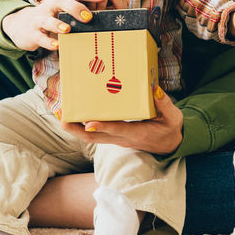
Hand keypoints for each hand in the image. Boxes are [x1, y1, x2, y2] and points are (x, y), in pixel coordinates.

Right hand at [0, 0, 95, 51]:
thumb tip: (101, 19)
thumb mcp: (58, 13)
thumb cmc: (46, 19)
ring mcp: (38, 21)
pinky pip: (41, 38)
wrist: (19, 25)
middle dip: (74, 8)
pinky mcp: (32, 34)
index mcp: (57, 2)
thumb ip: (75, 15)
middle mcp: (48, 9)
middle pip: (61, 3)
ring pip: (48, 21)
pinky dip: (49, 42)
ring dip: (57, 25)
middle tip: (88, 17)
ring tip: (67, 29)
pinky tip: (57, 46)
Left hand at [60, 85, 182, 155]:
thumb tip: (154, 89)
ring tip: (60, 113)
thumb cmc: (170, 130)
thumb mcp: (173, 118)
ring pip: (90, 137)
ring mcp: (116, 138)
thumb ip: (164, 104)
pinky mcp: (113, 136)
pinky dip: (80, 125)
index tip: (89, 123)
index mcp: (137, 134)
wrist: (169, 146)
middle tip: (61, 118)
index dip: (103, 127)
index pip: (118, 130)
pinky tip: (72, 114)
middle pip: (94, 138)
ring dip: (74, 127)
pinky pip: (93, 133)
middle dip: (76, 129)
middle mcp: (122, 138)